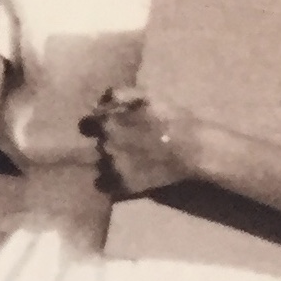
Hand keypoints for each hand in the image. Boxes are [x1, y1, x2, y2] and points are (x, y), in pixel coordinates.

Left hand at [81, 86, 199, 196]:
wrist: (193, 149)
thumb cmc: (173, 119)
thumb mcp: (147, 97)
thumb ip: (121, 94)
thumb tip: (102, 99)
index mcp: (108, 122)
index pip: (86, 123)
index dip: (95, 125)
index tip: (103, 128)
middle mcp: (105, 144)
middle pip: (93, 145)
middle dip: (104, 144)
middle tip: (121, 145)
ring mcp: (113, 166)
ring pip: (97, 165)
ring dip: (107, 162)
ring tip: (126, 161)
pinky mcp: (123, 184)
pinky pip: (103, 185)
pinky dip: (110, 182)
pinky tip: (124, 177)